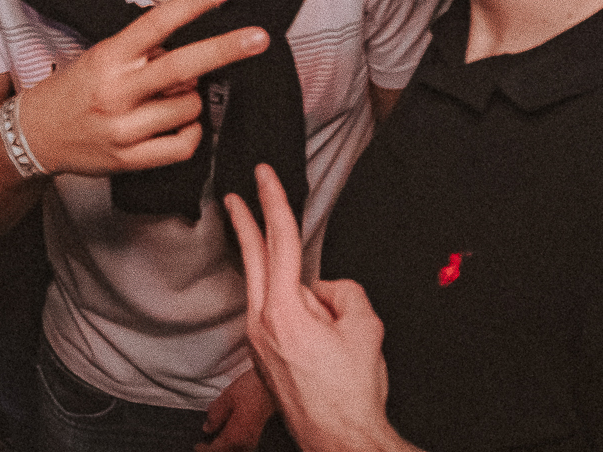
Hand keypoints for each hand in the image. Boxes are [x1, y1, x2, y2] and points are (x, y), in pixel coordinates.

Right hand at [19, 0, 265, 176]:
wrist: (35, 135)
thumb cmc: (75, 89)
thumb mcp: (102, 56)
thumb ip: (144, 51)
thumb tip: (193, 48)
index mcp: (109, 57)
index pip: (157, 23)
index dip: (195, 3)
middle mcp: (116, 91)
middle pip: (182, 66)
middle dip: (226, 49)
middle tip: (260, 37)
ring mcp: (123, 128)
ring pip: (188, 106)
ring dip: (193, 98)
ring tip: (170, 97)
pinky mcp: (130, 159)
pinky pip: (183, 144)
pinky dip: (192, 131)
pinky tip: (181, 122)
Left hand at [198, 365, 275, 450]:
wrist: (273, 383)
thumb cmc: (252, 388)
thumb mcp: (227, 398)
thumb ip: (215, 415)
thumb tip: (207, 427)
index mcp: (235, 436)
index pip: (216, 449)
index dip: (204, 449)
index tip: (197, 446)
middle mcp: (245, 442)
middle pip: (226, 451)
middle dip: (214, 449)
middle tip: (203, 445)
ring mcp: (252, 439)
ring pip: (233, 450)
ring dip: (223, 446)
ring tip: (214, 439)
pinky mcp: (256, 434)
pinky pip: (240, 446)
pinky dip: (231, 443)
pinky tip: (226, 434)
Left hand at [225, 165, 405, 451]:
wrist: (340, 439)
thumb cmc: (351, 392)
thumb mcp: (365, 327)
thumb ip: (344, 291)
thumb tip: (325, 290)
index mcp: (284, 312)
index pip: (279, 242)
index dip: (273, 202)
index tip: (263, 175)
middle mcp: (262, 324)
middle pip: (255, 258)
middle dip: (246, 222)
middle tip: (237, 194)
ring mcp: (259, 343)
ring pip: (268, 289)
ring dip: (283, 275)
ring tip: (323, 315)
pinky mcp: (264, 357)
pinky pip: (276, 315)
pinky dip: (292, 306)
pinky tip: (319, 332)